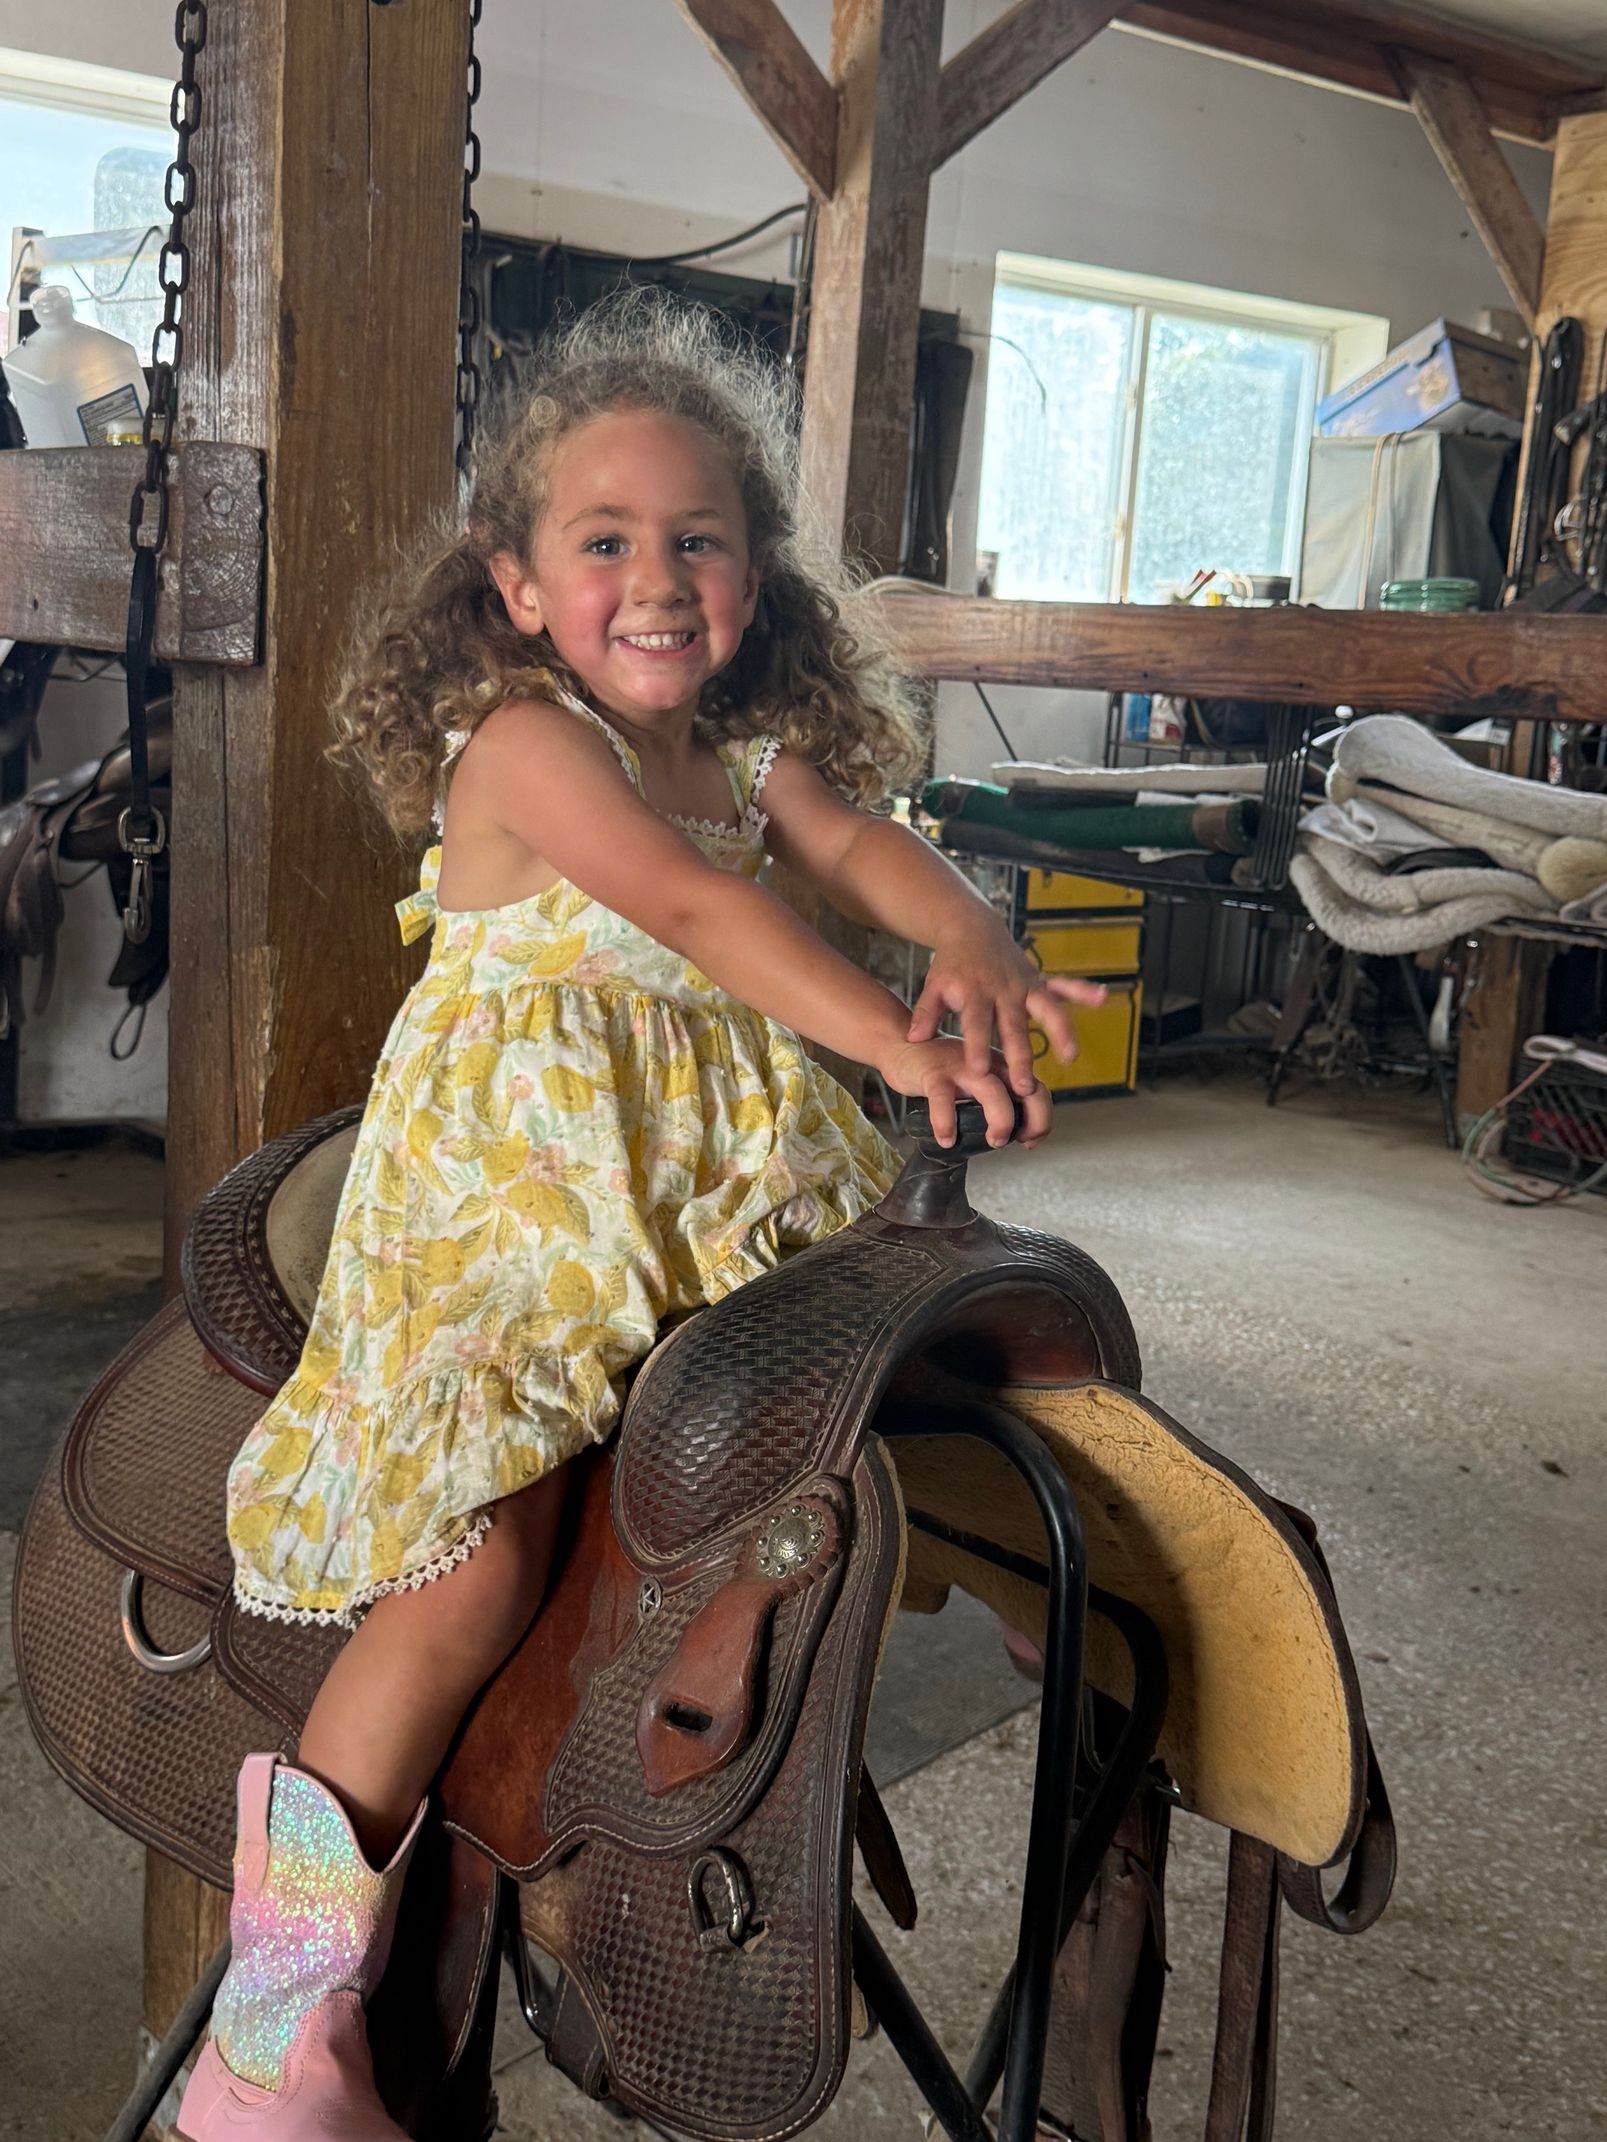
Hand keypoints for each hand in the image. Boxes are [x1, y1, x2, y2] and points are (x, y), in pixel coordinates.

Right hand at [877, 1036, 1053, 1149]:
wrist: (903, 1046)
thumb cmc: (942, 1071)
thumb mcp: (976, 1081)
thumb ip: (995, 1099)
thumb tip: (1014, 1134)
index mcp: (1002, 1067)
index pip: (1038, 1091)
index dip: (1041, 1120)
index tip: (1029, 1140)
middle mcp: (988, 1063)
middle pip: (1026, 1090)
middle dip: (1032, 1121)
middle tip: (1018, 1142)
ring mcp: (962, 1066)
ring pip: (993, 1092)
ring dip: (1000, 1120)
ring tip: (992, 1142)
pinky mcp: (934, 1073)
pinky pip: (944, 1101)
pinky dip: (946, 1123)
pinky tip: (946, 1139)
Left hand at [906, 916, 1107, 1099]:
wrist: (971, 929)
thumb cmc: (951, 966)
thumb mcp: (934, 986)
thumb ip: (925, 1013)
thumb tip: (913, 1040)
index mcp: (976, 993)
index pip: (976, 1024)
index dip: (978, 1046)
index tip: (979, 1071)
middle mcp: (1004, 990)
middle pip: (1014, 1026)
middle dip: (1020, 1054)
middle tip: (1024, 1085)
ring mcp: (1025, 984)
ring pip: (1047, 1009)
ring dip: (1061, 1030)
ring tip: (1071, 1056)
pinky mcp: (1039, 980)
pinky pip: (1065, 985)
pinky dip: (1084, 990)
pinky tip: (1103, 997)